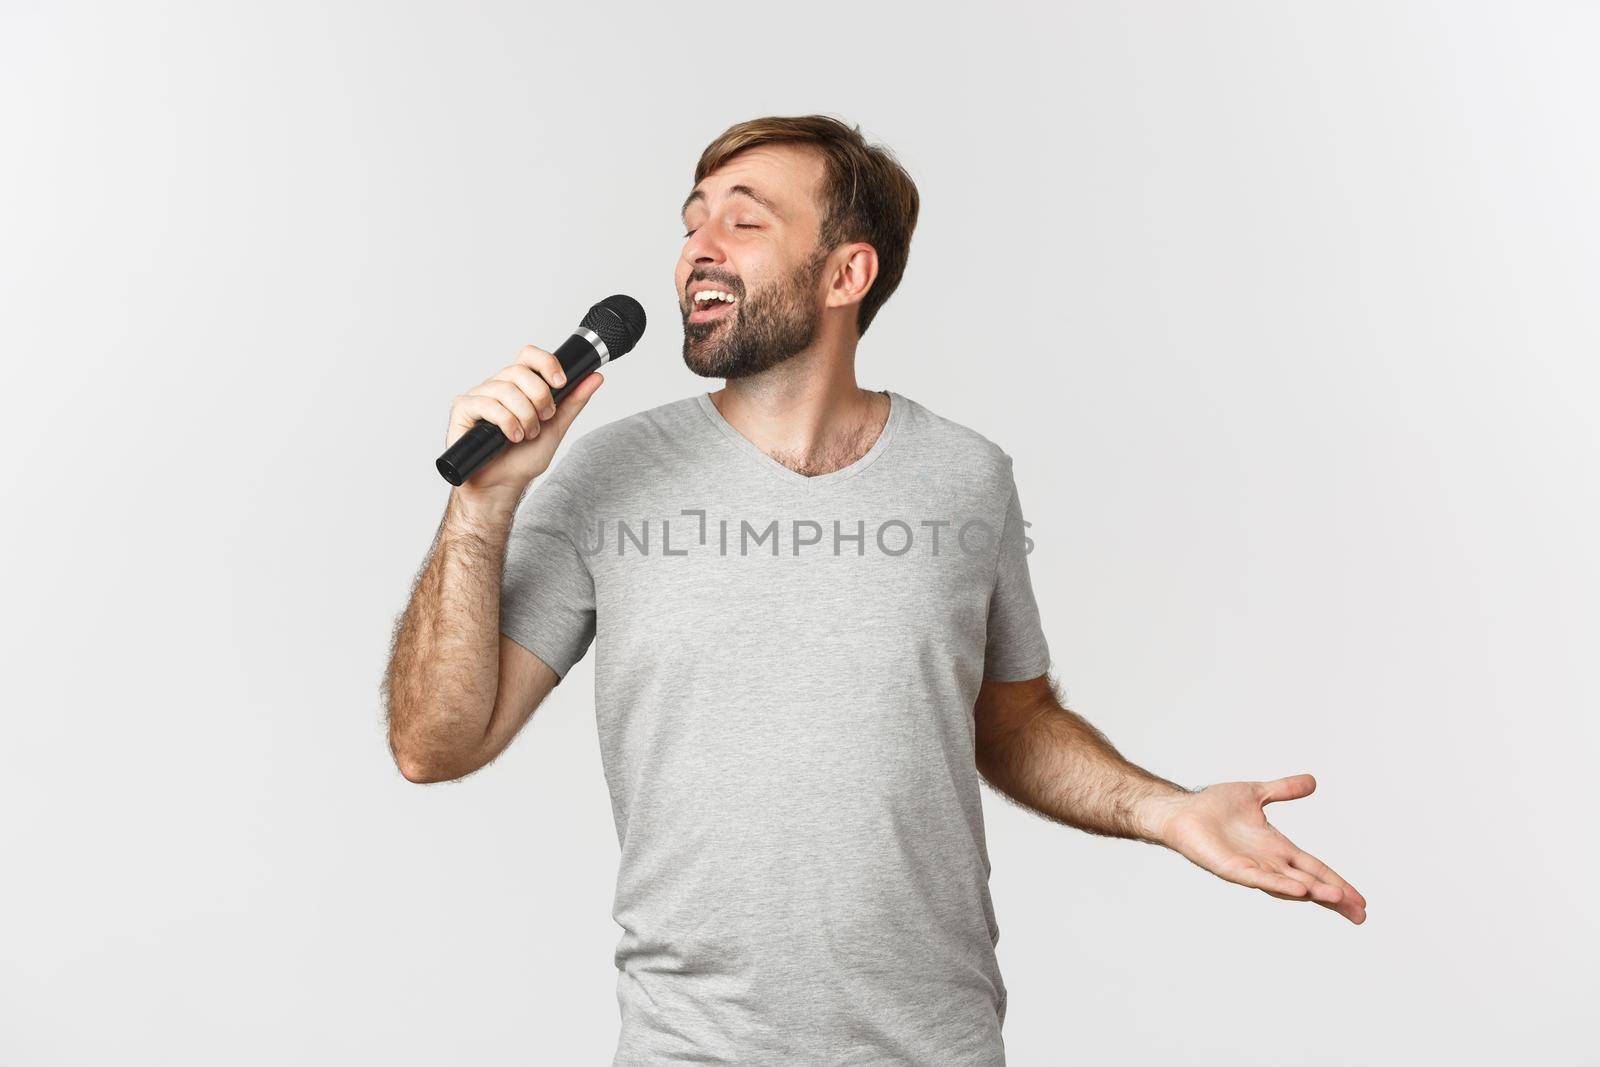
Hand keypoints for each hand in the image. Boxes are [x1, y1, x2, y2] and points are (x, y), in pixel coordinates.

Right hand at [446, 345, 604, 503]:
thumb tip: (595, 377)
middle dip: (539, 396)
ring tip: (526, 435)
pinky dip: (505, 421)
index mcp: (519, 386)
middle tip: (544, 418)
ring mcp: (479, 396)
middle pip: (519, 370)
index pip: (529, 356)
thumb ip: (573, 402)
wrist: (502, 485)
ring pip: (504, 388)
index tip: (561, 382)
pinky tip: (511, 437)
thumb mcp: (556, 428)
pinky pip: (486, 403)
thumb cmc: (523, 459)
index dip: (546, 362)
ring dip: (524, 415)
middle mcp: (498, 387)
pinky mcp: (463, 409)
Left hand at [1147, 774, 1366, 923]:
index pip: (1315, 868)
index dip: (1338, 883)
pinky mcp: (1231, 868)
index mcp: (1277, 848)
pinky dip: (1279, 885)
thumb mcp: (1256, 793)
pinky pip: (1258, 879)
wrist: (1181, 811)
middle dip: (1334, 898)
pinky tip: (1299, 891)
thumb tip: (1312, 781)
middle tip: (1360, 914)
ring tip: (1337, 900)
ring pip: (1288, 885)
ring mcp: (1250, 868)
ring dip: (1313, 893)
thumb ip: (1283, 790)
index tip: (1360, 901)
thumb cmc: (1213, 806)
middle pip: (1310, 883)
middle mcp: (1268, 862)